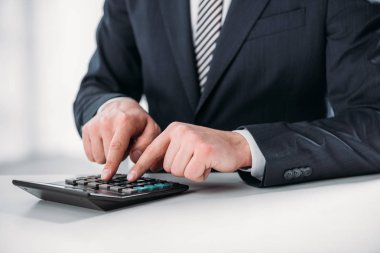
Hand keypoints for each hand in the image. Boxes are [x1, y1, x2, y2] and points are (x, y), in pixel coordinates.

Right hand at [81, 98, 160, 179]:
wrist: (121, 106)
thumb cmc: (138, 121)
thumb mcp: (151, 130)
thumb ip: (146, 145)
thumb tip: (135, 159)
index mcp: (124, 121)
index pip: (117, 146)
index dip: (112, 163)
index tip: (106, 176)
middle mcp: (106, 121)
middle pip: (107, 155)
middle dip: (118, 157)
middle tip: (126, 144)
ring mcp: (94, 124)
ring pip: (97, 157)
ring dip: (108, 155)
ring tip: (116, 142)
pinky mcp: (86, 129)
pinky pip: (90, 155)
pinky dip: (100, 153)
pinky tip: (107, 142)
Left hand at [127, 122, 251, 181]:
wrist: (235, 145)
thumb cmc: (209, 147)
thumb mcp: (185, 143)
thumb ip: (168, 151)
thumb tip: (149, 165)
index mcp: (174, 129)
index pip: (152, 150)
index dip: (141, 166)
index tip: (132, 176)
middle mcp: (181, 132)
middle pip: (167, 166)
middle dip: (181, 168)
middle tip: (195, 159)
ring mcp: (192, 140)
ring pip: (178, 171)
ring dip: (191, 171)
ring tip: (202, 161)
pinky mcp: (203, 150)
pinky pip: (192, 173)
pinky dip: (201, 174)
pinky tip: (208, 164)